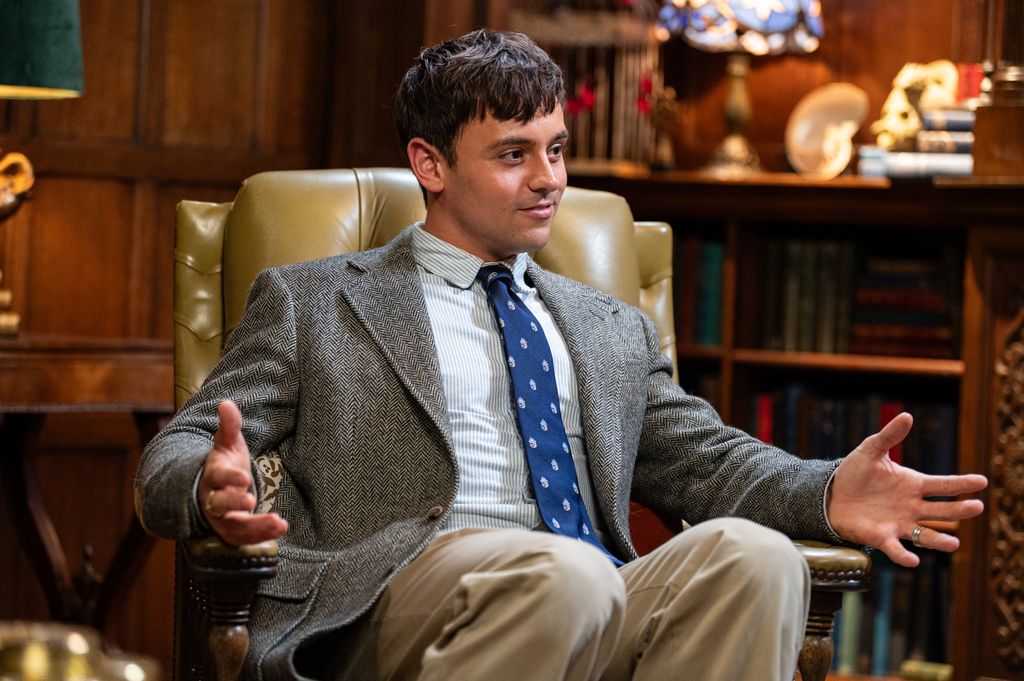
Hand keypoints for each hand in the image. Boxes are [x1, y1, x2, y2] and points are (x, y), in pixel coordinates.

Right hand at [197, 400, 287, 545]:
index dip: (228, 478)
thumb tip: (226, 404)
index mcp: (212, 475)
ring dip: (254, 526)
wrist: (216, 489)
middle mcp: (213, 499)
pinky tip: (281, 528)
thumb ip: (229, 426)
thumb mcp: (228, 444)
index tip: (243, 477)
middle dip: (233, 503)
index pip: (216, 477)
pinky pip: (245, 537)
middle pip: (218, 504)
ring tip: (277, 522)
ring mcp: (222, 518)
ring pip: (233, 526)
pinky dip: (262, 535)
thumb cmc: (225, 463)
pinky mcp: (233, 531)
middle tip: (250, 500)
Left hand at [827, 412, 986, 567]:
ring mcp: (899, 523)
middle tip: (976, 507)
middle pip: (941, 510)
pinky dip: (904, 556)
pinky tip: (913, 561)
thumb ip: (889, 436)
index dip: (961, 483)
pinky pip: (896, 549)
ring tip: (954, 543)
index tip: (981, 481)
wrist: (831, 494)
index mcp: (913, 484)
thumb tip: (907, 416)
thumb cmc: (855, 473)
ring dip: (940, 541)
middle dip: (959, 509)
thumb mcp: (870, 450)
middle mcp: (911, 506)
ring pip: (926, 535)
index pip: (943, 484)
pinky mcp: (881, 537)